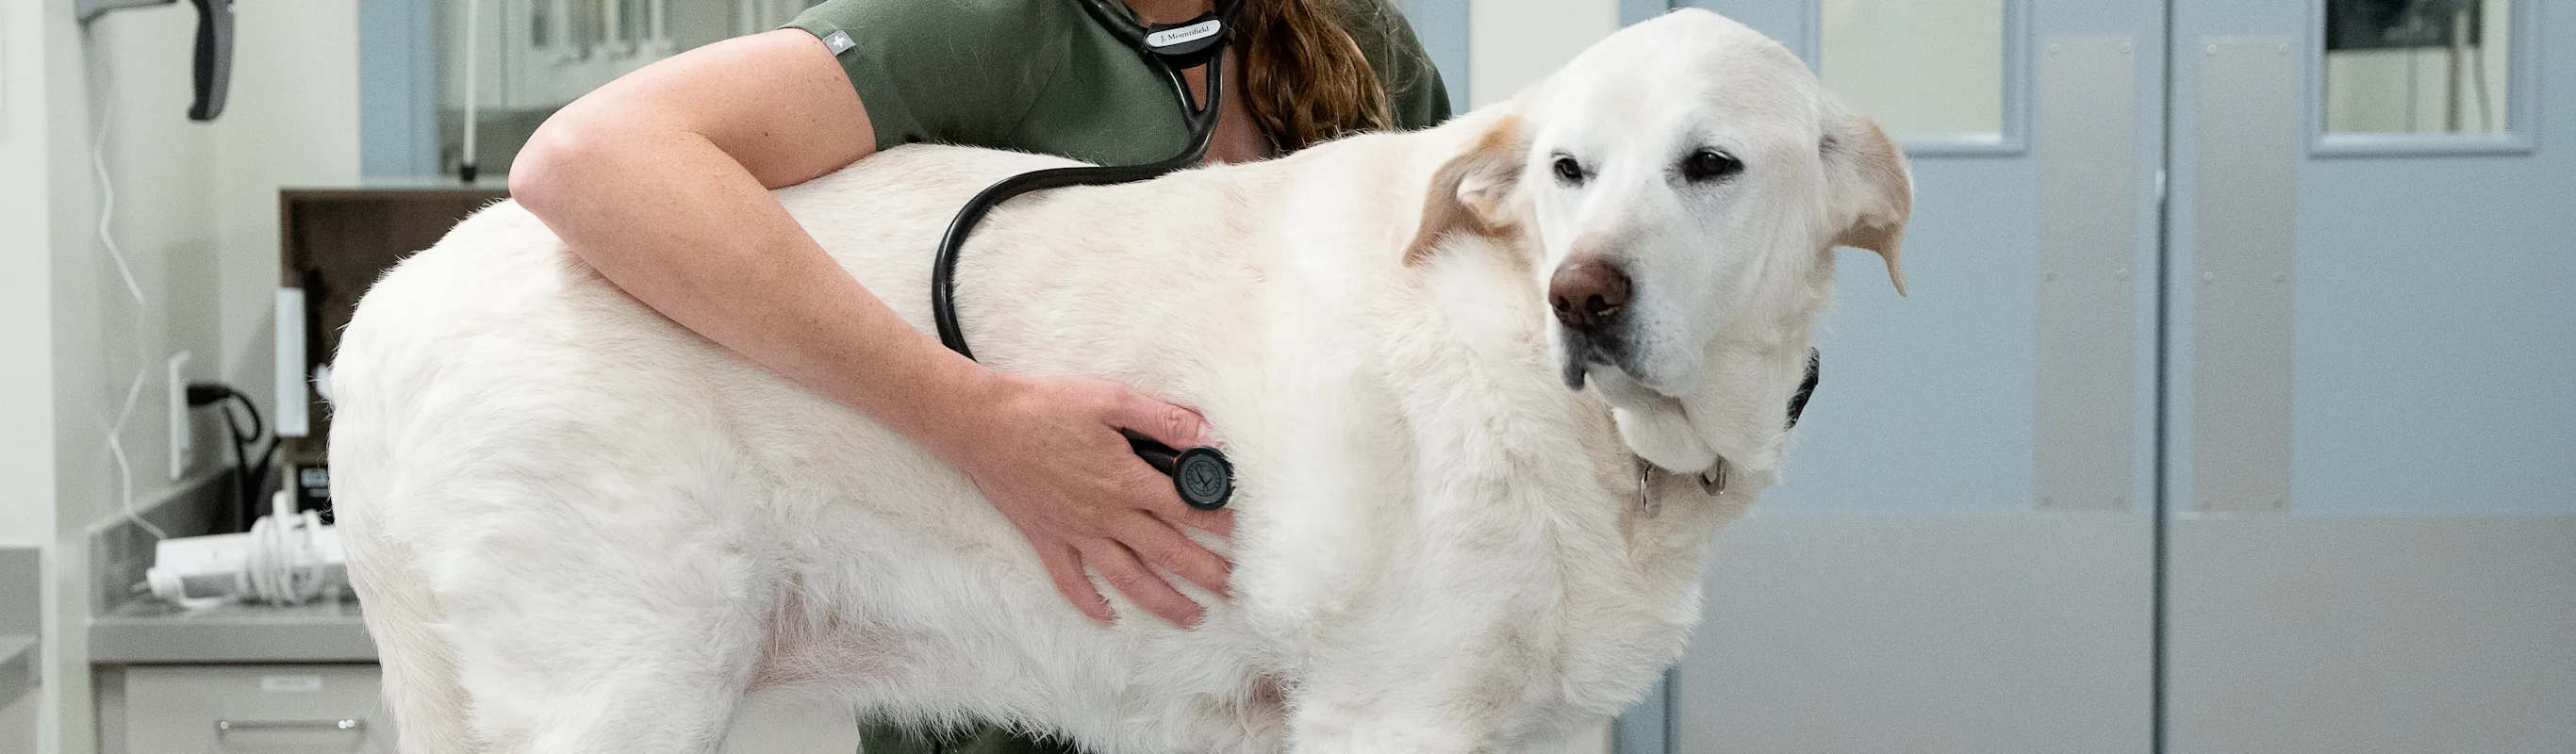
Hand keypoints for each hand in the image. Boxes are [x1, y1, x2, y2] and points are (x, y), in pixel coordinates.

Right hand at [938, 373, 1232, 625]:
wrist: (981, 424)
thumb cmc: (1044, 406)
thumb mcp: (1110, 400)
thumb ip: (1163, 419)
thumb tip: (1209, 434)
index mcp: (1125, 481)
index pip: (1187, 507)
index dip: (1221, 520)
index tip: (1248, 531)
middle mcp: (1105, 516)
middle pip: (1167, 553)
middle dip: (1206, 574)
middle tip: (1237, 590)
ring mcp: (1075, 532)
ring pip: (1128, 578)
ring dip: (1163, 602)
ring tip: (1194, 618)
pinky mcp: (1047, 538)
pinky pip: (1070, 581)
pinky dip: (1089, 604)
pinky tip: (1108, 619)